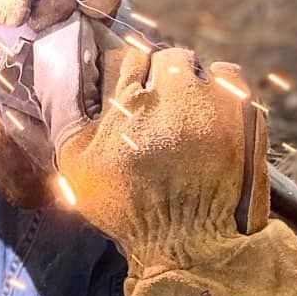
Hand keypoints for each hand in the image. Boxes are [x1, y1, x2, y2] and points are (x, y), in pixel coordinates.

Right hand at [47, 42, 267, 264]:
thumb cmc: (126, 206)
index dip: (127, 71)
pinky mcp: (241, 114)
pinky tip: (213, 111)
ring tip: (187, 108)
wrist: (184, 239)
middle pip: (162, 56)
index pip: (125, 57)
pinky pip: (232, 77)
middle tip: (159, 101)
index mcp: (125, 105)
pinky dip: (222, 87)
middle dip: (158, 74)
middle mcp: (167, 96)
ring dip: (189, 79)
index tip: (130, 86)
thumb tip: (55, 69)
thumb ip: (64, 113)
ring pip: (196, 64)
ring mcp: (208, 103)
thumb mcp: (77, 164)